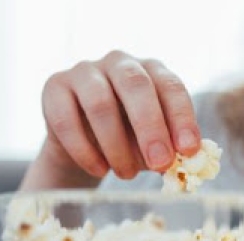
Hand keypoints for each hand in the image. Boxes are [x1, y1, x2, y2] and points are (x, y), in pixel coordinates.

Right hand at [40, 50, 200, 180]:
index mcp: (151, 70)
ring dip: (116, 146)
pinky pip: (66, 120)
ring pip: (100, 103)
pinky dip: (85, 151)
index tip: (189, 150)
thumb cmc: (127, 141)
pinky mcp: (54, 88)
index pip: (171, 87)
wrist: (83, 147)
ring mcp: (84, 71)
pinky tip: (99, 170)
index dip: (181, 118)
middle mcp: (119, 63)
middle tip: (160, 163)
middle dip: (151, 127)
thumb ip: (167, 149)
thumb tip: (181, 164)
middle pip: (136, 85)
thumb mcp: (151, 145)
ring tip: (127, 174)